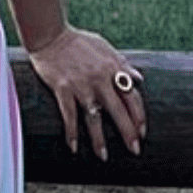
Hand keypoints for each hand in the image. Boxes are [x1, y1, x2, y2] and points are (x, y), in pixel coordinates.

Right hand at [28, 25, 145, 160]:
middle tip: (135, 150)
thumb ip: (123, 64)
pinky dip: (72, 132)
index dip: (139, 116)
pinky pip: (69, 115)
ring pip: (94, 118)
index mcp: (113, 68)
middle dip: (128, 133)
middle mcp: (100, 79)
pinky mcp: (62, 88)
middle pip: (118, 111)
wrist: (50, 35)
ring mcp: (81, 85)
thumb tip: (140, 78)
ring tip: (104, 157)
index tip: (142, 132)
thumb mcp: (105, 47)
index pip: (132, 97)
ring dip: (99, 139)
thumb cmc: (78, 41)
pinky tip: (74, 147)